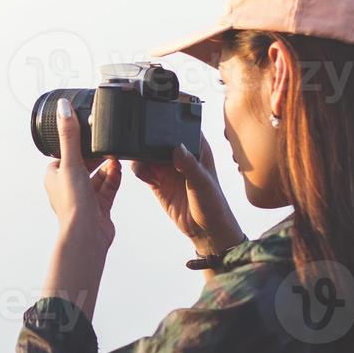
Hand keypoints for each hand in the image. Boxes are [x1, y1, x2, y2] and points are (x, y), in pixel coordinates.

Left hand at [43, 98, 122, 245]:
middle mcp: (67, 186)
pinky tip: (119, 171)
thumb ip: (69, 134)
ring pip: (98, 175)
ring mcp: (84, 197)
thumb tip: (63, 107)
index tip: (90, 133)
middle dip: (97, 156)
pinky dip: (113, 179)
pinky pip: (108, 187)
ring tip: (115, 159)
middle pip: (85, 163)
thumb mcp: (71, 162)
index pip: (65, 153)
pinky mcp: (99, 207)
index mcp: (55, 176)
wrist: (87, 234)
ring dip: (107, 167)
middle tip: (107, 146)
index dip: (78, 143)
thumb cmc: (73, 202)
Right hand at [130, 135, 245, 255]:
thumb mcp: (203, 183)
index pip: (180, 127)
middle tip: (146, 152)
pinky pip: (142, 169)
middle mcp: (180, 154)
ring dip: (142, 158)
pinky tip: (151, 181)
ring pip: (146, 153)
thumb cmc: (213, 204)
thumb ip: (189, 165)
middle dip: (148, 142)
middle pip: (157, 138)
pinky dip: (140, 172)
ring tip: (150, 172)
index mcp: (196, 147)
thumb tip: (177, 148)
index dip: (168, 123)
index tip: (156, 123)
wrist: (205, 229)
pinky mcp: (156, 180)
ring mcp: (167, 167)